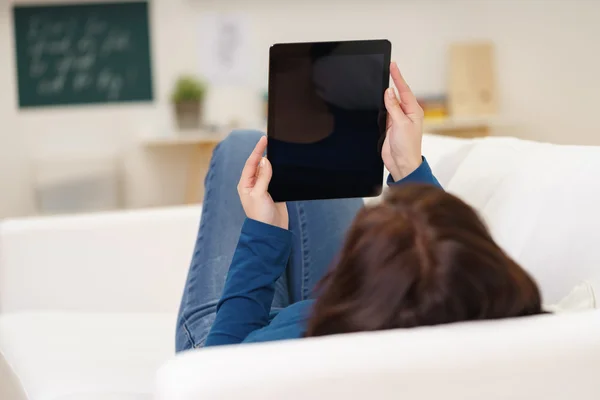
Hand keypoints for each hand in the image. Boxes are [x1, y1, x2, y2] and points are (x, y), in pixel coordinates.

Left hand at [237, 136, 288, 229]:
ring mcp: (264, 188)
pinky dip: (279, 171)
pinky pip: (276, 178)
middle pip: (258, 165)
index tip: (264, 139)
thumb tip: (265, 160)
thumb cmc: (260, 216)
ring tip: (278, 151)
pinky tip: (283, 166)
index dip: (257, 150)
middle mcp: (253, 185)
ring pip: (268, 170)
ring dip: (272, 162)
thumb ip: (263, 177)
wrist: (271, 231)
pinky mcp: (274, 192)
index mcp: (245, 184)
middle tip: (271, 141)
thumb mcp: (260, 194)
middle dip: (264, 153)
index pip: (251, 163)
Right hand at [381, 62, 424, 180]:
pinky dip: (381, 106)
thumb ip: (394, 107)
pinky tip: (378, 100)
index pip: (404, 90)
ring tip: (381, 81)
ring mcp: (398, 119)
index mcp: (414, 111)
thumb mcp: (400, 124)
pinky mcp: (390, 126)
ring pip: (390, 103)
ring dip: (385, 95)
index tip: (393, 65)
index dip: (398, 77)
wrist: (401, 163)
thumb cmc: (407, 147)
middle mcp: (407, 113)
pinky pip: (385, 112)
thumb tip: (389, 92)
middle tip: (387, 68)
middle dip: (392, 82)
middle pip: (397, 94)